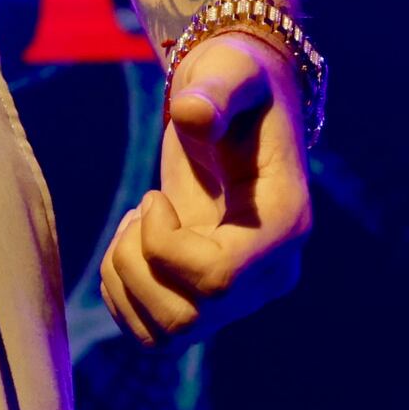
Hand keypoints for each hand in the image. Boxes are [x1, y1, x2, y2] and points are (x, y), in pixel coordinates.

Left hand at [96, 28, 311, 345]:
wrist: (238, 105)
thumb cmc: (236, 84)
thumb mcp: (230, 73)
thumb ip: (215, 91)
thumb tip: (192, 115)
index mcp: (285, 225)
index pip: (219, 280)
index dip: (166, 248)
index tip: (152, 196)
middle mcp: (270, 273)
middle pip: (189, 319)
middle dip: (138, 266)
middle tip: (138, 211)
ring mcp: (241, 293)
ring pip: (168, 336)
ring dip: (126, 284)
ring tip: (132, 227)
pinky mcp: (209, 299)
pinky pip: (155, 334)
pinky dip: (123, 297)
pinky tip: (129, 245)